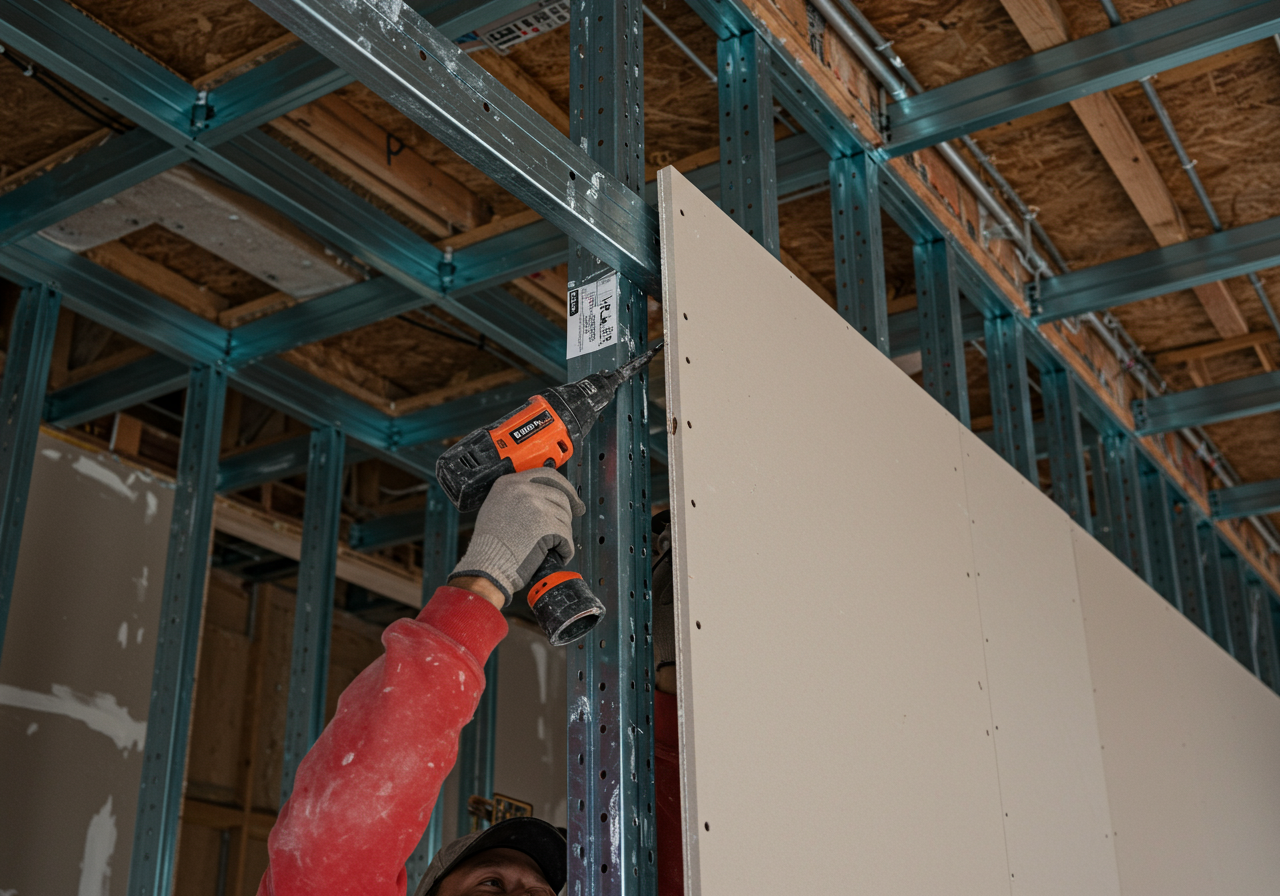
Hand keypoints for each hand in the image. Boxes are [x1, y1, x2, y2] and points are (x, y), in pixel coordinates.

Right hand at [449, 467, 585, 606]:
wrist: (487, 565)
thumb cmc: (489, 545)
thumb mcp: (495, 507)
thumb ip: (516, 496)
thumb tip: (543, 497)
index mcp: (509, 483)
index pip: (546, 475)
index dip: (564, 487)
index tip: (572, 497)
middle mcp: (523, 490)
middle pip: (560, 496)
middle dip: (569, 511)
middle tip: (571, 522)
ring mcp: (535, 506)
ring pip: (564, 517)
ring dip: (563, 534)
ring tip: (551, 546)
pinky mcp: (546, 524)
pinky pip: (566, 536)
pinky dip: (565, 549)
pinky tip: (556, 554)